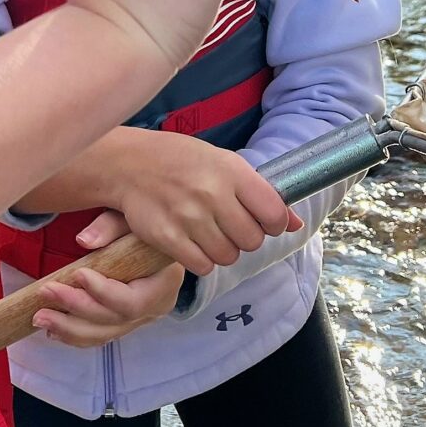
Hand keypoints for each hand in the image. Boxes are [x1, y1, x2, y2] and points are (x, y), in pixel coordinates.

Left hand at [32, 235, 185, 348]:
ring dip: (68, 328)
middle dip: (76, 308)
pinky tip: (52, 329)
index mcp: (164, 283)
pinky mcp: (124, 322)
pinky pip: (99, 335)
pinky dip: (74, 334)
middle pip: (113, 320)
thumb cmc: (147, 223)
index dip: (103, 292)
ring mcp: (139, 319)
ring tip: (39, 318)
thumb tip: (83, 241)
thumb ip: (111, 226)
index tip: (77, 273)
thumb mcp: (134, 217)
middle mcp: (154, 307)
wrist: (159, 235)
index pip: (132, 301)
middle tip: (45, 292)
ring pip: (103, 334)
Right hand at [78, 133, 298, 275]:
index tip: (262, 221)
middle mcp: (212, 194)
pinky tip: (192, 242)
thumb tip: (296, 224)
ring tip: (208, 232)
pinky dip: (201, 259)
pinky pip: (202, 266)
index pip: (273, 214)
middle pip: (252, 241)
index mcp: (231, 171)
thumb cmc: (182, 161)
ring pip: (228, 256)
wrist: (129, 164)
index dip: (273, 224)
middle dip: (245, 238)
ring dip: (222, 250)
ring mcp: (189, 218)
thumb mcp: (225, 164)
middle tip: (230, 226)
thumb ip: (261, 193)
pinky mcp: (168, 238)